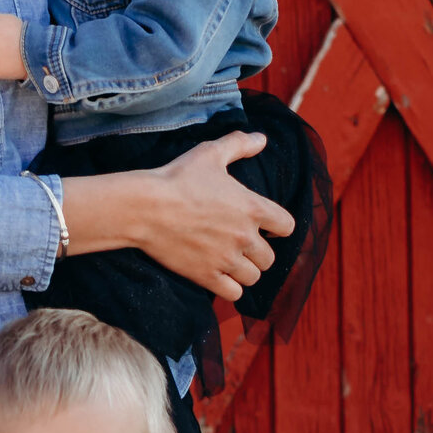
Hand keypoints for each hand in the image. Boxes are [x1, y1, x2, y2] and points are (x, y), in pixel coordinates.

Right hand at [72, 133, 293, 302]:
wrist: (145, 207)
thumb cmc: (178, 178)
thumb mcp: (210, 154)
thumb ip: (239, 144)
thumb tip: (262, 138)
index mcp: (253, 208)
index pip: (288, 227)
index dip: (278, 227)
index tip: (266, 226)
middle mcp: (245, 237)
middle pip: (270, 258)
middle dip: (259, 253)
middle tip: (243, 246)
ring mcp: (226, 259)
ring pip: (253, 277)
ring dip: (245, 271)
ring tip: (232, 262)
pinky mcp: (206, 276)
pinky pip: (233, 293)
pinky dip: (230, 287)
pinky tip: (220, 276)